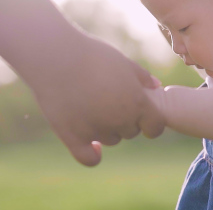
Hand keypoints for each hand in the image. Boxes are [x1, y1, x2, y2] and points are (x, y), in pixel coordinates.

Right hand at [28, 34, 164, 165]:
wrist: (55, 57)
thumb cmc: (91, 55)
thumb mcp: (122, 61)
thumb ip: (142, 77)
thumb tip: (157, 86)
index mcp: (137, 102)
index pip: (156, 126)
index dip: (151, 122)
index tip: (143, 115)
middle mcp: (120, 120)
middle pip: (131, 132)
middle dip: (126, 120)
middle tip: (108, 100)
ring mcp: (97, 131)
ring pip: (111, 140)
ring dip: (107, 130)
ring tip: (93, 108)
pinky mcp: (73, 138)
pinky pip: (89, 158)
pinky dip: (93, 155)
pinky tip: (93, 145)